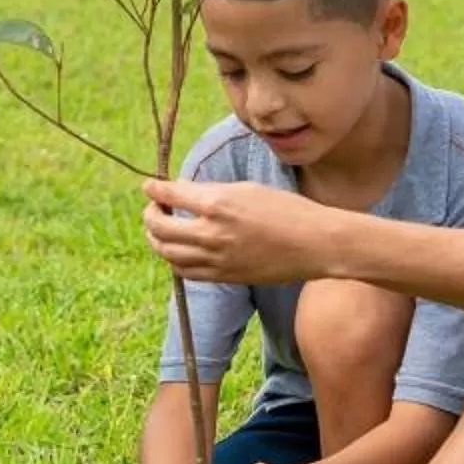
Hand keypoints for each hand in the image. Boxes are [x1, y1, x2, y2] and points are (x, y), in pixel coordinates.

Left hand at [143, 177, 330, 286]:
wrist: (314, 244)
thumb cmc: (286, 210)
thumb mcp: (247, 189)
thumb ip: (212, 193)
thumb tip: (184, 195)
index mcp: (217, 204)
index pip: (169, 195)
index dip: (154, 189)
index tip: (149, 186)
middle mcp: (211, 233)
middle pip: (159, 227)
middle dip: (150, 215)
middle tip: (154, 208)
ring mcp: (215, 258)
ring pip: (167, 252)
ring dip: (157, 239)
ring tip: (161, 230)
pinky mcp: (223, 276)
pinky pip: (185, 271)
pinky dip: (174, 259)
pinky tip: (179, 250)